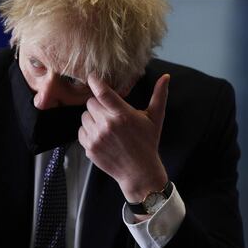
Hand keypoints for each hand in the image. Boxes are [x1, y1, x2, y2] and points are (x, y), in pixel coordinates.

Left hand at [78, 74, 169, 202]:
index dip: (94, 82)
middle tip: (109, 113)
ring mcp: (97, 137)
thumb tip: (166, 76)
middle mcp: (108, 125)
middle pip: (90, 103)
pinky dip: (88, 131)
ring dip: (92, 118)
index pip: (103, 93)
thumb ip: (159, 96)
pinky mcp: (89, 148)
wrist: (138, 171)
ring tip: (106, 126)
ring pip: (84, 117)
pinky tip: (101, 136)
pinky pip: (81, 131)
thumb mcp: (155, 118)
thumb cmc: (147, 143)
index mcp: (123, 115)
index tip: (91, 77)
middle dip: (98, 105)